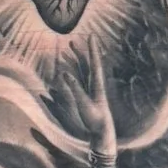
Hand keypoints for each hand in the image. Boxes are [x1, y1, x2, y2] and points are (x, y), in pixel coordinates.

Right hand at [61, 40, 115, 155]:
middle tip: (73, 40)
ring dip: (76, 59)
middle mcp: (95, 84)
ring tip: (69, 50)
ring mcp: (91, 89)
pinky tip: (67, 70)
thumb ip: (75, 89)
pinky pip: (79, 79)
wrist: (102, 131)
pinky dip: (73, 71)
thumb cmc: (94, 119)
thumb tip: (65, 73)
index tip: (91, 36)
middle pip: (87, 63)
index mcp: (97, 84)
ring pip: (83, 70)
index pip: (95, 62)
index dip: (92, 49)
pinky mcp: (87, 95)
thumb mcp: (84, 104)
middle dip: (81, 51)